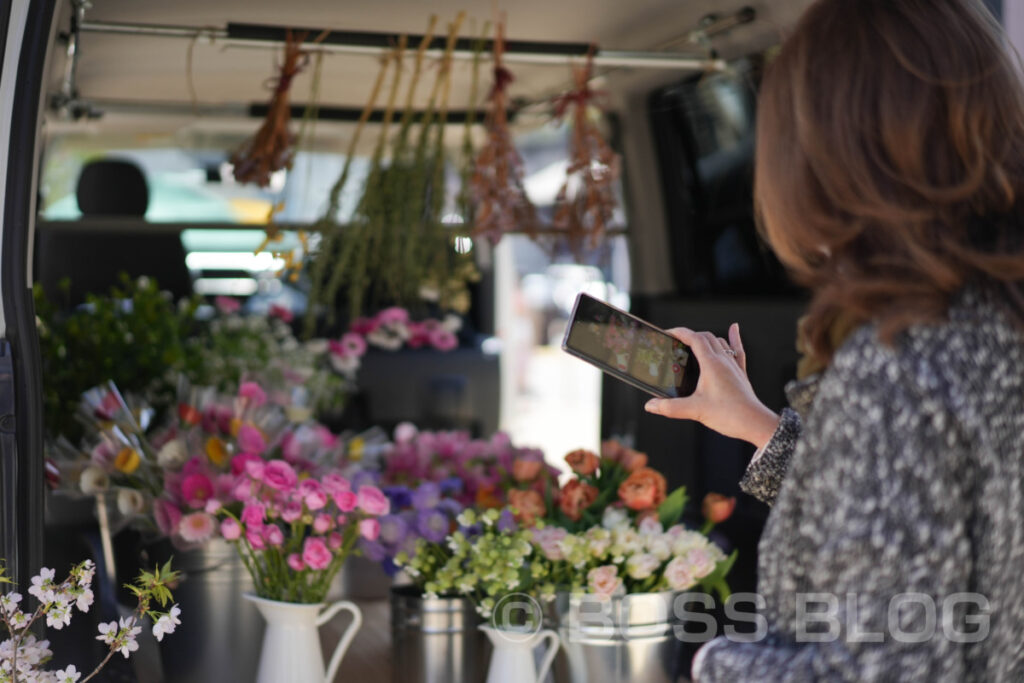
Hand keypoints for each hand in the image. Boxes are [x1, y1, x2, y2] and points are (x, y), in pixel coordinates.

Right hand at [645, 323, 779, 448]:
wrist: (755, 423)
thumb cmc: (729, 415)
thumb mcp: (695, 411)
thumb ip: (670, 407)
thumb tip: (651, 405)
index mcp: (712, 364)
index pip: (694, 338)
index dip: (680, 332)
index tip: (668, 333)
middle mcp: (724, 360)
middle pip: (706, 337)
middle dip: (690, 335)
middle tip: (677, 341)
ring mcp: (734, 366)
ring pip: (719, 342)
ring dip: (706, 338)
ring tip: (695, 342)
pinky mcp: (740, 373)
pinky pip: (737, 350)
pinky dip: (733, 338)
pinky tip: (734, 329)